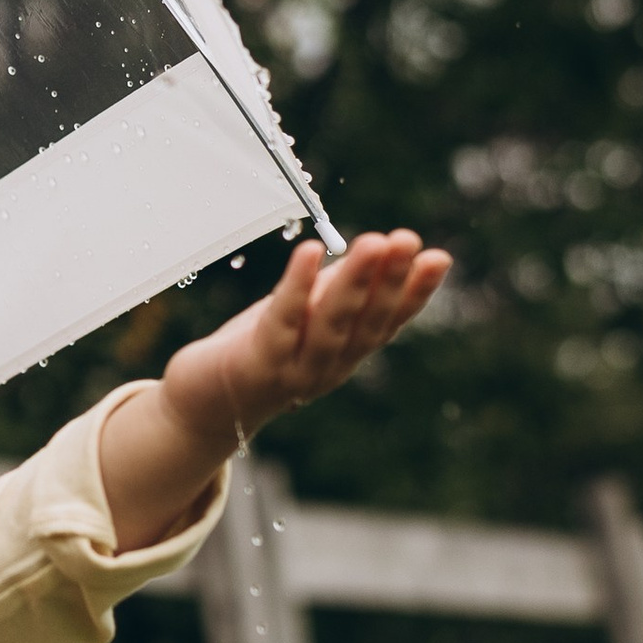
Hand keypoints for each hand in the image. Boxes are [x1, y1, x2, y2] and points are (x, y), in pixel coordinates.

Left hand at [168, 229, 450, 443]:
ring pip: (331, 323)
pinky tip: (311, 252)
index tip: (438, 259)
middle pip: (365, 322)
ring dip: (355, 282)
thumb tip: (381, 252)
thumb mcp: (306, 314)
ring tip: (374, 243)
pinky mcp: (258, 365)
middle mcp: (329, 367)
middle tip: (407, 240)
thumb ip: (339, 289)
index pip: (388, 322)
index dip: (415, 292)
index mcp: (346, 354)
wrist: (203, 402)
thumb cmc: (257, 349)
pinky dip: (298, 286)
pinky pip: (282, 320)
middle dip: (389, 279)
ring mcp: (295, 371)